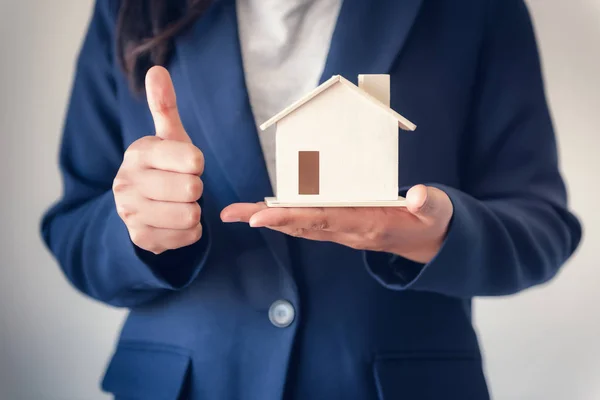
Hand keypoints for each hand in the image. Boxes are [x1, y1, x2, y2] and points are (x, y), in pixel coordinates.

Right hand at [113, 66, 204, 253]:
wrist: (141, 206)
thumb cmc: (163, 166)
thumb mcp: (168, 137)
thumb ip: (165, 106)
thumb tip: (157, 70)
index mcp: (139, 153)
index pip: (193, 161)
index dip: (197, 164)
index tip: (189, 164)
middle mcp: (127, 182)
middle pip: (193, 190)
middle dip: (195, 189)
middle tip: (183, 186)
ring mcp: (131, 213)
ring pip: (191, 216)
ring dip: (194, 211)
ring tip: (179, 203)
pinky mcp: (141, 239)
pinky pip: (189, 237)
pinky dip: (190, 231)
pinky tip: (175, 221)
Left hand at [221, 185, 452, 263]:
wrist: (429, 242)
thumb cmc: (431, 222)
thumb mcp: (437, 211)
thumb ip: (430, 204)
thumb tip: (419, 194)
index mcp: (366, 225)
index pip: (322, 219)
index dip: (290, 217)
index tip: (259, 217)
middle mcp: (347, 231)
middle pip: (300, 224)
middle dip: (265, 219)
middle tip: (231, 214)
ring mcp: (342, 231)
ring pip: (299, 225)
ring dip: (268, 218)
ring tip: (237, 212)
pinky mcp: (341, 226)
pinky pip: (307, 222)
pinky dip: (284, 217)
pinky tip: (265, 211)